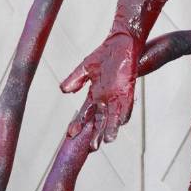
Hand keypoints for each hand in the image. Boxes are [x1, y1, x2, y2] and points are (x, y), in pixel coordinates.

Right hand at [60, 32, 141, 146]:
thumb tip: (63, 90)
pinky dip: (124, 112)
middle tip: (90, 148)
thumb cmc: (106, 54)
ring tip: (106, 140)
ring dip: (110, 128)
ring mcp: (117, 95)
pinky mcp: (127, 89)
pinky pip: (126, 104)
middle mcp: (106, 99)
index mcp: (95, 95)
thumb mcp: (85, 67)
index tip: (70, 135)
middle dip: (95, 134)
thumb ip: (75, 79)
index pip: (85, 114)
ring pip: (113, 117)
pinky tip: (121, 122)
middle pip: (99, 121)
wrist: (122, 42)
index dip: (78, 125)